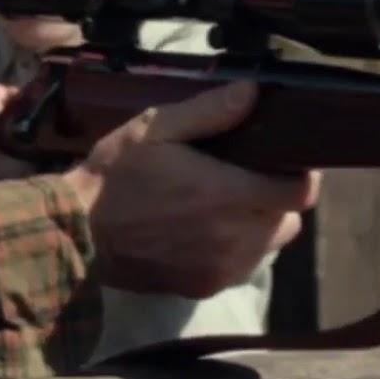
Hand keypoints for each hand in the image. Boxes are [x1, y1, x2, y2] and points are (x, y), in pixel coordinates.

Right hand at [60, 80, 320, 298]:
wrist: (77, 233)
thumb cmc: (115, 175)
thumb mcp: (155, 129)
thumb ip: (210, 110)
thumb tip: (253, 92)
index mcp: (229, 194)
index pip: (302, 192)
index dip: (299, 173)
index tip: (280, 158)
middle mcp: (236, 237)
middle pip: (288, 218)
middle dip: (273, 196)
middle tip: (244, 176)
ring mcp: (222, 268)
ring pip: (268, 244)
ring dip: (257, 224)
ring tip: (224, 205)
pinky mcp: (205, 287)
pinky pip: (240, 266)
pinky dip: (234, 248)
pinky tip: (204, 231)